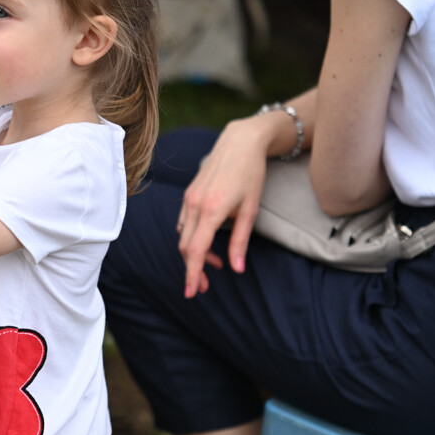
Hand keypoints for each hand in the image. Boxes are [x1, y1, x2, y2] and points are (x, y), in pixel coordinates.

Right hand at [177, 120, 270, 298]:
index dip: (192, 274)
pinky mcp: (189, 194)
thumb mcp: (251, 210)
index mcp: (211, 210)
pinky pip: (184, 223)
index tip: (192, 292)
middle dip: (193, 269)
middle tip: (207, 286)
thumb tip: (237, 269)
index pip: (195, 250)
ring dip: (194, 254)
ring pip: (183, 236)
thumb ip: (241, 241)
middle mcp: (195, 205)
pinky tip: (207, 241)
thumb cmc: (250, 174)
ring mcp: (189, 198)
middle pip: (185, 247)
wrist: (240, 142)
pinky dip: (192, 238)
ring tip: (214, 263)